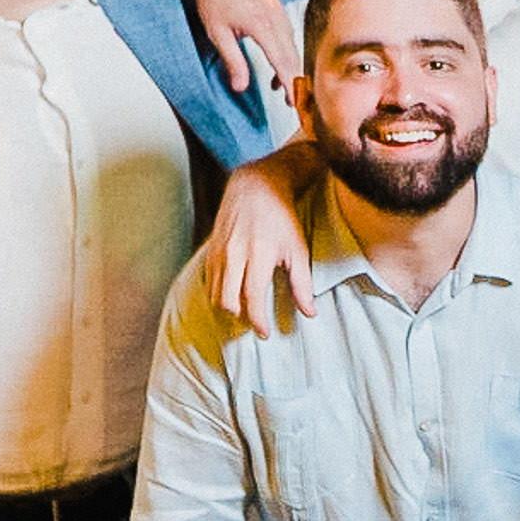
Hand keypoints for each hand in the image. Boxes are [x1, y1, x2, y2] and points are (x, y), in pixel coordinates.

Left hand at [171, 0, 299, 100]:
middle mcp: (276, 18)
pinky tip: (274, 57)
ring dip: (288, 66)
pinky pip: (287, 32)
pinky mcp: (276, 4)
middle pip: (292, 57)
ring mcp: (278, 9)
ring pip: (291, 45)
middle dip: (294, 80)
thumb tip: (240, 88)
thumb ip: (233, 62)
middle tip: (292, 102)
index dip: (291, 86)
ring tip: (278, 85)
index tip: (295, 104)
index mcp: (262, 27)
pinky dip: (284, 50)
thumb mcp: (218, 34)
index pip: (283, 64)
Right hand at [211, 146, 315, 332]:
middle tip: (254, 322)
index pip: (252, 297)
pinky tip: (232, 295)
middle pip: (227, 300)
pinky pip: (209, 281)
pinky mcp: (210, 249)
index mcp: (258, 254)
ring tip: (245, 311)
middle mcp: (234, 254)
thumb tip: (309, 313)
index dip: (257, 320)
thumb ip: (302, 283)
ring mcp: (219, 251)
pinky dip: (219, 293)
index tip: (264, 333)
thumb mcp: (297, 249)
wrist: (254, 187)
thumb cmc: (281, 218)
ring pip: (215, 293)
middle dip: (240, 317)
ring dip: (228, 307)